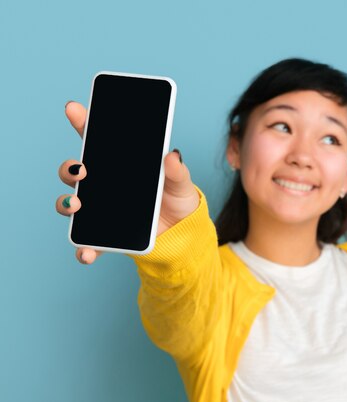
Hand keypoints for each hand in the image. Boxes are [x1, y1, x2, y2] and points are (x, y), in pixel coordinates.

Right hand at [56, 101, 199, 263]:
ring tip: (77, 203)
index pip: (97, 139)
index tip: (74, 108)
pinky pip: (87, 243)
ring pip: (72, 203)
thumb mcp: (181, 183)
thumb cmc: (177, 199)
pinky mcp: (105, 235)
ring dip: (67, 203)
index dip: (83, 121)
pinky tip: (87, 252)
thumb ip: (177, 171)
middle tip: (81, 169)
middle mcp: (103, 184)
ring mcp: (100, 209)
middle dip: (70, 168)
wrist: (182, 233)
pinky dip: (84, 248)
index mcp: (120, 164)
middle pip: (75, 171)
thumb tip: (172, 155)